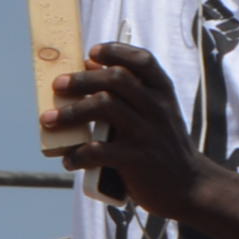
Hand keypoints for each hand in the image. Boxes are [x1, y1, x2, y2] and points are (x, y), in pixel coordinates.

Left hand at [49, 42, 207, 213]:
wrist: (190, 187)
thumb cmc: (162, 145)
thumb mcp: (157, 114)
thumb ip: (131, 93)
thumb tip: (86, 67)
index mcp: (162, 93)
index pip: (143, 60)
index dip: (116, 51)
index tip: (91, 53)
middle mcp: (157, 108)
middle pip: (116, 78)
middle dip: (82, 79)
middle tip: (58, 85)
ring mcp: (148, 133)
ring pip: (104, 106)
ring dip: (70, 112)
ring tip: (47, 121)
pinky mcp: (138, 159)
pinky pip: (100, 150)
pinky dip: (78, 154)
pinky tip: (69, 160)